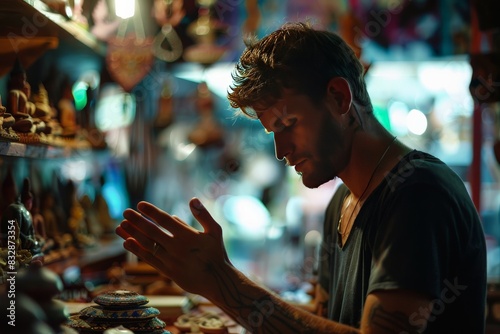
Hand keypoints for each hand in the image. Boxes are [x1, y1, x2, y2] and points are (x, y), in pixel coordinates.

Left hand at [116, 198, 230, 296]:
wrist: (217, 281)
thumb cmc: (216, 253)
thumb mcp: (215, 231)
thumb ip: (203, 215)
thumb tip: (192, 199)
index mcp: (188, 235)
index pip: (165, 220)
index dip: (151, 212)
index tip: (140, 204)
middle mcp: (177, 247)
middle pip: (152, 231)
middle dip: (137, 220)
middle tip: (125, 211)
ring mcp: (171, 260)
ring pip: (148, 245)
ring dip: (132, 234)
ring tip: (120, 225)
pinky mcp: (168, 272)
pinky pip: (149, 259)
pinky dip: (137, 250)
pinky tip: (127, 242)